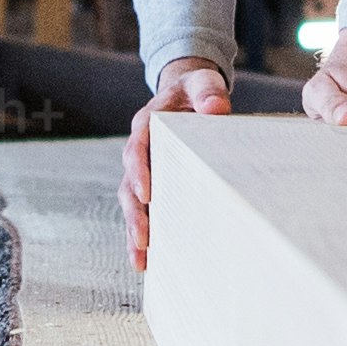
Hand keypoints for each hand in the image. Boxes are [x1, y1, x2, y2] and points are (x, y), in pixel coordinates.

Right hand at [123, 61, 227, 266]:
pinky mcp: (151, 183)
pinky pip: (143, 210)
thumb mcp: (202, 84)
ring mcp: (143, 169)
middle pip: (129, 184)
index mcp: (147, 124)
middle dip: (135, 213)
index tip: (146, 193)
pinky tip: (148, 261)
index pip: (137, 148)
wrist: (188, 94)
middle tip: (143, 238)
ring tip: (141, 260)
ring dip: (135, 230)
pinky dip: (143, 233)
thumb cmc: (195, 91)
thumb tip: (217, 108)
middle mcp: (139, 149)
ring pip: (132, 203)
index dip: (138, 171)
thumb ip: (207, 92)